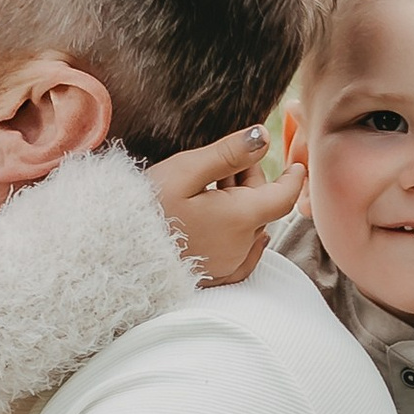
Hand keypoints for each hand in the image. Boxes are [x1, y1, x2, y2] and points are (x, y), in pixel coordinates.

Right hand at [149, 127, 303, 287]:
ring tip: (208, 188)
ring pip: (250, 228)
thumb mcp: (187, 170)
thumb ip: (229, 152)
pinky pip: (241, 255)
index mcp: (240, 218)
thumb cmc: (147, 206)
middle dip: (250, 183)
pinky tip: (223, 222)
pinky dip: (239, 234)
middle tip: (222, 164)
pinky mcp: (214, 277)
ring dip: (240, 205)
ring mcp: (228, 264)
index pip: (284, 196)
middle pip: (262, 208)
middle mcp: (241, 246)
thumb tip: (263, 137)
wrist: (117, 249)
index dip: (293, 177)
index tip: (297, 164)